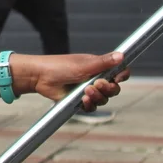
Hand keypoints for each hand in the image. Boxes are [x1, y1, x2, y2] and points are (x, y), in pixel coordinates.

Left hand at [13, 52, 129, 111]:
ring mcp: (88, 90)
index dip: (121, 76)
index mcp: (98, 67)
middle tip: (98, 84)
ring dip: (98, 96)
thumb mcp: (84, 64)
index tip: (118, 78)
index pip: (118, 72)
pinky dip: (90, 104)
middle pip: (114, 89)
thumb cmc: (60, 66)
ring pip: (104, 99)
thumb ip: (104, 62)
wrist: (40, 77)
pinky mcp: (80, 101)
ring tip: (86, 90)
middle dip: (109, 89)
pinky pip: (92, 107)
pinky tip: (83, 99)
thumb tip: (122, 54)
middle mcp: (95, 79)